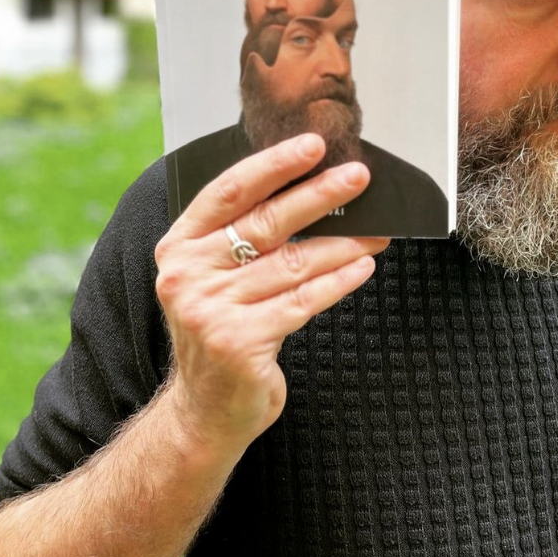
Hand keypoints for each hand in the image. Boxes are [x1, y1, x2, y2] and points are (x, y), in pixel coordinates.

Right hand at [154, 133, 387, 458]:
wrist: (203, 411)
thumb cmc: (221, 330)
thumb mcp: (215, 278)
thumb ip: (244, 238)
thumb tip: (315, 192)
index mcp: (179, 247)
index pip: (227, 191)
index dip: (272, 165)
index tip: (313, 145)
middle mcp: (187, 274)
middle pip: (266, 222)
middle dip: (320, 195)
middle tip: (359, 176)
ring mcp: (210, 310)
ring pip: (292, 264)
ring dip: (343, 243)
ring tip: (378, 229)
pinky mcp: (238, 342)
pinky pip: (302, 302)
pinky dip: (338, 283)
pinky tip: (363, 267)